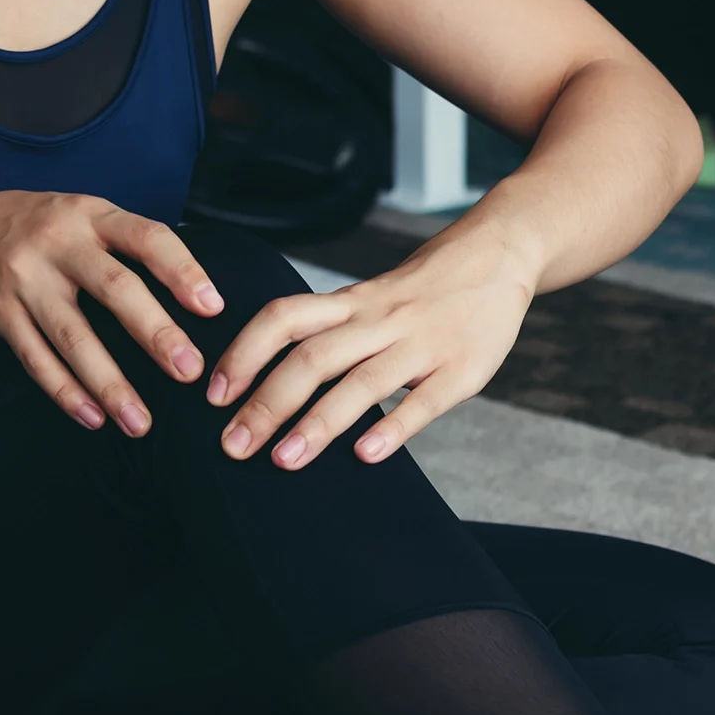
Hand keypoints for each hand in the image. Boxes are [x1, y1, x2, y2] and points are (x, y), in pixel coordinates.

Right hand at [0, 191, 223, 434]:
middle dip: (154, 332)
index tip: (212, 307)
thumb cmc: (46, 230)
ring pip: (72, 336)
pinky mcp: (0, 314)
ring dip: (109, 383)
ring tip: (141, 423)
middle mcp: (58, 244)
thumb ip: (133, 244)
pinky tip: (94, 418)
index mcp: (92, 216)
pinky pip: (35, 358)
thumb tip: (202, 293)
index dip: (182, 270)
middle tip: (189, 371)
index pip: (146, 237)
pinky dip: (65, 392)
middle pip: (113, 288)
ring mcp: (25, 279)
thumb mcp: (87, 216)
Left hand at [208, 230, 538, 468]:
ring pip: (361, 382)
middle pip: (312, 358)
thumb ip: (330, 334)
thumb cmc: (424, 289)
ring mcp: (422, 344)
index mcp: (351, 303)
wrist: (501, 254)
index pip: (283, 319)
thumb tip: (269, 381)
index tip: (213, 396)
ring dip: (318, 423)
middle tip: (233, 446)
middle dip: (266, 403)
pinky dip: (393, 427)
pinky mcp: (463, 370)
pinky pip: (424, 400)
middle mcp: (379, 320)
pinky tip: (366, 456)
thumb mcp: (370, 299)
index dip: (244, 355)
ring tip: (283, 460)